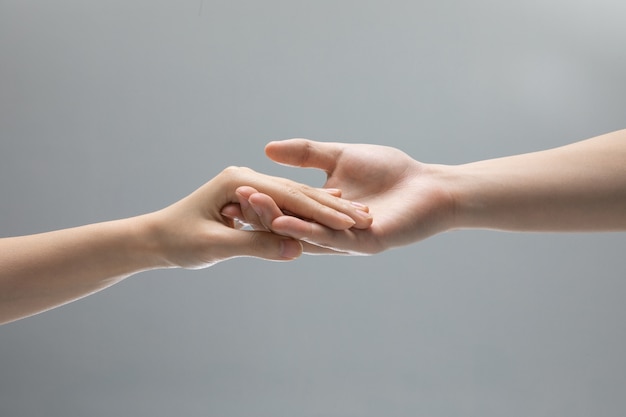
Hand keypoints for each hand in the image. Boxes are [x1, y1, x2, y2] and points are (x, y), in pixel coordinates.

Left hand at [147, 165, 373, 267]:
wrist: (155, 237)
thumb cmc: (179, 241)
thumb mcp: (216, 245)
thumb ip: (256, 245)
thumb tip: (296, 249)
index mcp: (238, 181)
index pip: (289, 197)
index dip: (321, 212)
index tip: (351, 223)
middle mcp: (247, 177)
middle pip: (297, 193)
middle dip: (331, 207)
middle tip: (366, 217)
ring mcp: (249, 184)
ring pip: (294, 196)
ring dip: (325, 207)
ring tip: (357, 215)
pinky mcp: (250, 195)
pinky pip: (285, 202)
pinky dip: (309, 208)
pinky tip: (332, 208)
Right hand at [224, 140, 454, 254]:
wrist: (429, 186)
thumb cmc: (390, 171)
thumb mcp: (340, 156)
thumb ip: (306, 154)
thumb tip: (268, 148)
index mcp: (322, 211)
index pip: (285, 206)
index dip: (262, 198)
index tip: (236, 186)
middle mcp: (329, 230)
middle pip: (289, 223)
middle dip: (263, 211)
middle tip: (235, 199)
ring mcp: (345, 241)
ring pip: (305, 233)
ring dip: (277, 220)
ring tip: (251, 206)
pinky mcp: (362, 245)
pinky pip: (329, 240)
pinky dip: (305, 231)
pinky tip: (285, 221)